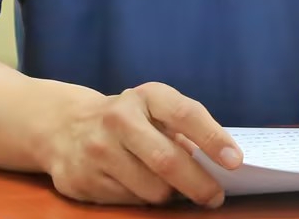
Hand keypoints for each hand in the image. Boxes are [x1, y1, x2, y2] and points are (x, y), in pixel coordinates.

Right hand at [44, 82, 242, 206]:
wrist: (64, 126)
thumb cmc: (129, 120)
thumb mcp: (154, 110)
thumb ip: (184, 130)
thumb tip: (220, 163)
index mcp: (146, 96)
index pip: (184, 114)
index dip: (212, 138)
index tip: (234, 161)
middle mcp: (119, 119)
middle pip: (167, 161)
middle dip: (198, 184)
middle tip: (214, 197)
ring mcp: (97, 150)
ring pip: (150, 189)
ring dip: (169, 195)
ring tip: (170, 187)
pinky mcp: (83, 179)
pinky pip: (128, 201)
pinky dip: (143, 200)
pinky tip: (139, 186)